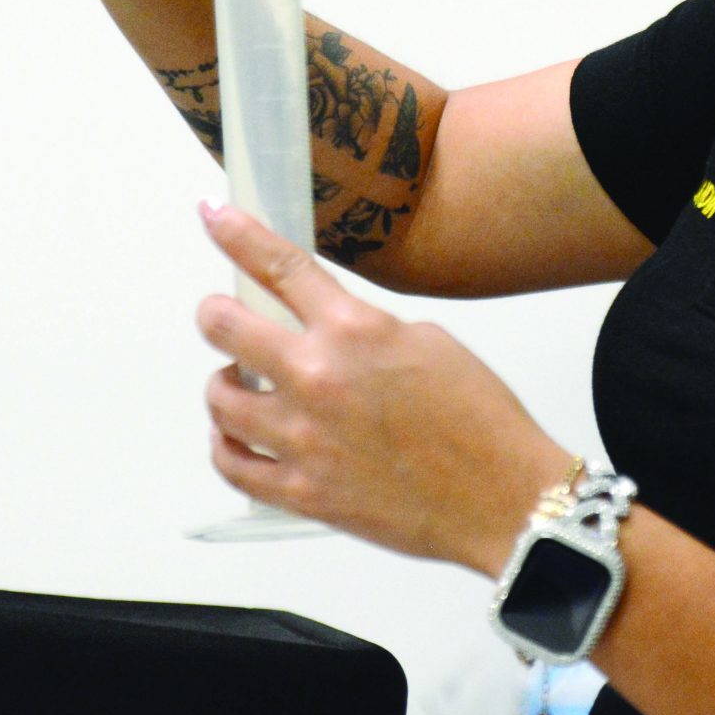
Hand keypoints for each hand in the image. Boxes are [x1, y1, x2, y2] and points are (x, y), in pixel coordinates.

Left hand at [196, 201, 573, 572]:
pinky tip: (235, 435)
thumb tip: (327, 335)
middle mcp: (316, 378)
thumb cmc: (479, 421)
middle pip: (222, 326)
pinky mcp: (299, 492)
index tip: (213, 216)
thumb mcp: (428, 343)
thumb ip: (364, 332)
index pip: (278, 266)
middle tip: (221, 316)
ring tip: (241, 383)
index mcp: (353, 331)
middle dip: (215, 312)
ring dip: (225, 381)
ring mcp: (301, 439)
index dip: (237, 234)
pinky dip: (224, 444)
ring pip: (218, 397)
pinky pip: (230, 464)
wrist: (501, 498)